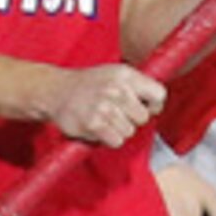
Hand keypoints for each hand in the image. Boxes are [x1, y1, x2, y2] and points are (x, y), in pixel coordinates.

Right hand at [42, 62, 165, 145]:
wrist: (55, 90)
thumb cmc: (89, 84)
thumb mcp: (114, 73)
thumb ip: (138, 84)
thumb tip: (159, 102)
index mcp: (125, 74)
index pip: (159, 94)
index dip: (154, 105)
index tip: (144, 106)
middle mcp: (116, 89)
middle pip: (144, 117)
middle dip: (132, 119)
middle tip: (116, 113)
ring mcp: (105, 107)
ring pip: (130, 132)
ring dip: (118, 129)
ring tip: (104, 118)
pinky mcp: (94, 125)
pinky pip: (116, 141)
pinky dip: (108, 139)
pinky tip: (98, 127)